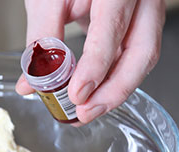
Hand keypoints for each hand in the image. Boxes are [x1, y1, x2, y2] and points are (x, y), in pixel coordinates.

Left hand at [16, 0, 164, 124]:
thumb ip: (41, 37)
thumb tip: (32, 82)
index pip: (113, 26)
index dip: (96, 65)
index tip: (78, 93)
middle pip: (143, 51)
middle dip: (114, 90)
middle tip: (86, 112)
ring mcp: (146, 13)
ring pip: (143, 59)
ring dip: (114, 91)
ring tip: (86, 110)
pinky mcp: (140, 27)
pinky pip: (134, 58)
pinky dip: (114, 80)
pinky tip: (95, 96)